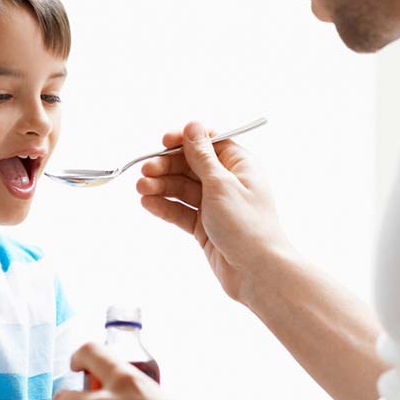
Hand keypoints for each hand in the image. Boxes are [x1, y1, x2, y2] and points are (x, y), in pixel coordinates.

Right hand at [137, 121, 291, 302]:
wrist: (258, 272)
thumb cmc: (247, 226)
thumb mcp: (221, 184)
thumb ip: (202, 156)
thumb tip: (192, 126)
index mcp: (239, 165)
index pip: (208, 143)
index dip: (185, 140)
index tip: (164, 142)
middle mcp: (227, 182)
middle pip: (190, 166)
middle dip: (166, 167)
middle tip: (145, 171)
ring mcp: (215, 205)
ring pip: (182, 189)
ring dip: (161, 186)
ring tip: (141, 189)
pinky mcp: (205, 226)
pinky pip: (181, 211)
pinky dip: (165, 206)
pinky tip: (149, 203)